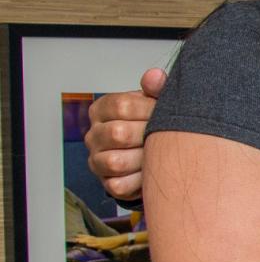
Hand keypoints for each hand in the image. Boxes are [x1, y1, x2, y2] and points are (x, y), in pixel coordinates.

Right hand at [84, 68, 164, 200]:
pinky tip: (152, 172)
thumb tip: (155, 76)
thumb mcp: (155, 102)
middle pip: (118, 133)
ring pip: (116, 161)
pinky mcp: (107, 183)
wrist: (158, 155)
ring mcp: (97, 160)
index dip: (148, 110)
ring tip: (159, 154)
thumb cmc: (154, 123)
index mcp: (102, 109)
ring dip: (144, 159)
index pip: (121, 105)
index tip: (164, 113)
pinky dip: (141, 180)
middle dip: (148, 135)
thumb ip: (155, 88)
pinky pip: (120, 185)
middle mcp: (94, 134)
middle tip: (164, 136)